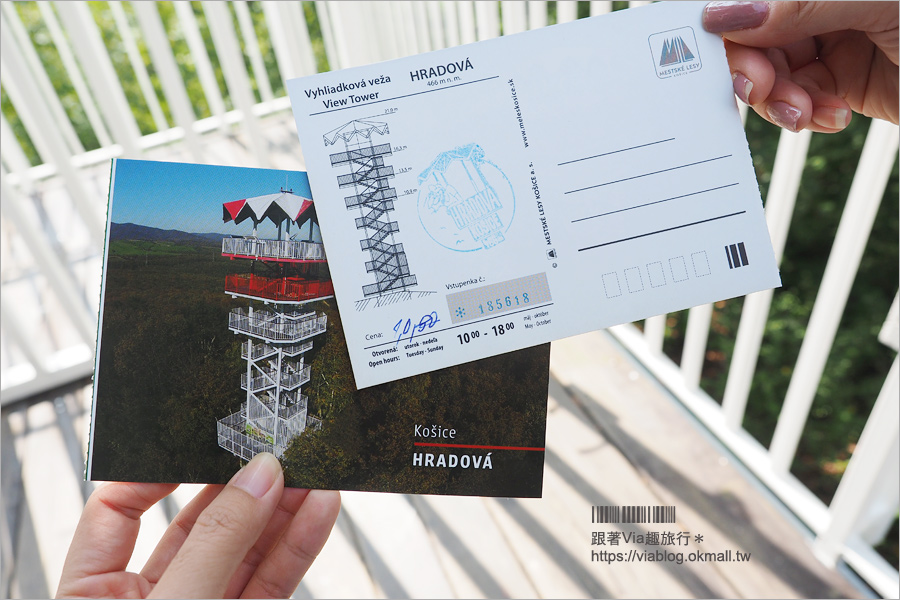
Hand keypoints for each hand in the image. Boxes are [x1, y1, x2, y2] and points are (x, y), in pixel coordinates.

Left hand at [57, 453, 340, 598]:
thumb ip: (216, 547)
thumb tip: (257, 479)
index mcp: (93, 592)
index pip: (119, 508)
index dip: (157, 466)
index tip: (204, 434)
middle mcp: (148, 598)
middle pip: (196, 521)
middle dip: (241, 482)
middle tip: (280, 445)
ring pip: (246, 548)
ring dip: (283, 508)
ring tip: (314, 469)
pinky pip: (274, 579)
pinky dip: (299, 545)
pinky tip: (319, 513)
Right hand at [703, 1, 898, 130]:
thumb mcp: (876, 4)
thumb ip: (800, 6)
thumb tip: (722, 14)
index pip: (755, 4)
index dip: (731, 27)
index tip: (724, 53)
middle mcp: (825, 10)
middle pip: (756, 42)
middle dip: (754, 72)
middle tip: (761, 90)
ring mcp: (834, 45)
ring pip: (775, 77)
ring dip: (782, 102)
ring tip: (805, 113)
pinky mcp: (845, 82)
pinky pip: (803, 101)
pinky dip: (810, 115)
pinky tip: (833, 116)